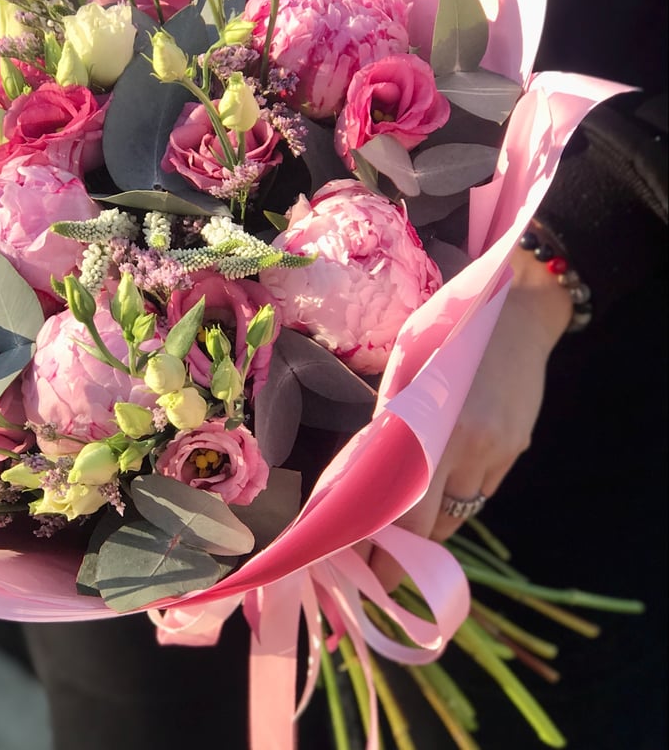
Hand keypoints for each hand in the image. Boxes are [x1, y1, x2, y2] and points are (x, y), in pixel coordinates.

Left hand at [368, 246, 572, 589]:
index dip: (387, 545)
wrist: (515, 316)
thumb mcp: (406, 373)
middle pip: (432, 521)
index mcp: (426, 427)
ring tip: (411, 527)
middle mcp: (462, 447)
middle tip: (384, 566)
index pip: (403, 507)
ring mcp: (495, 451)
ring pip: (460, 508)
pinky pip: (483, 489)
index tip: (368, 567)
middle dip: (408, 551)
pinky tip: (446, 485)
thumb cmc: (447, 335)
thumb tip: (368, 474)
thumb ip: (391, 423)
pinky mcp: (515, 449)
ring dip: (434, 521)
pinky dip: (461, 495)